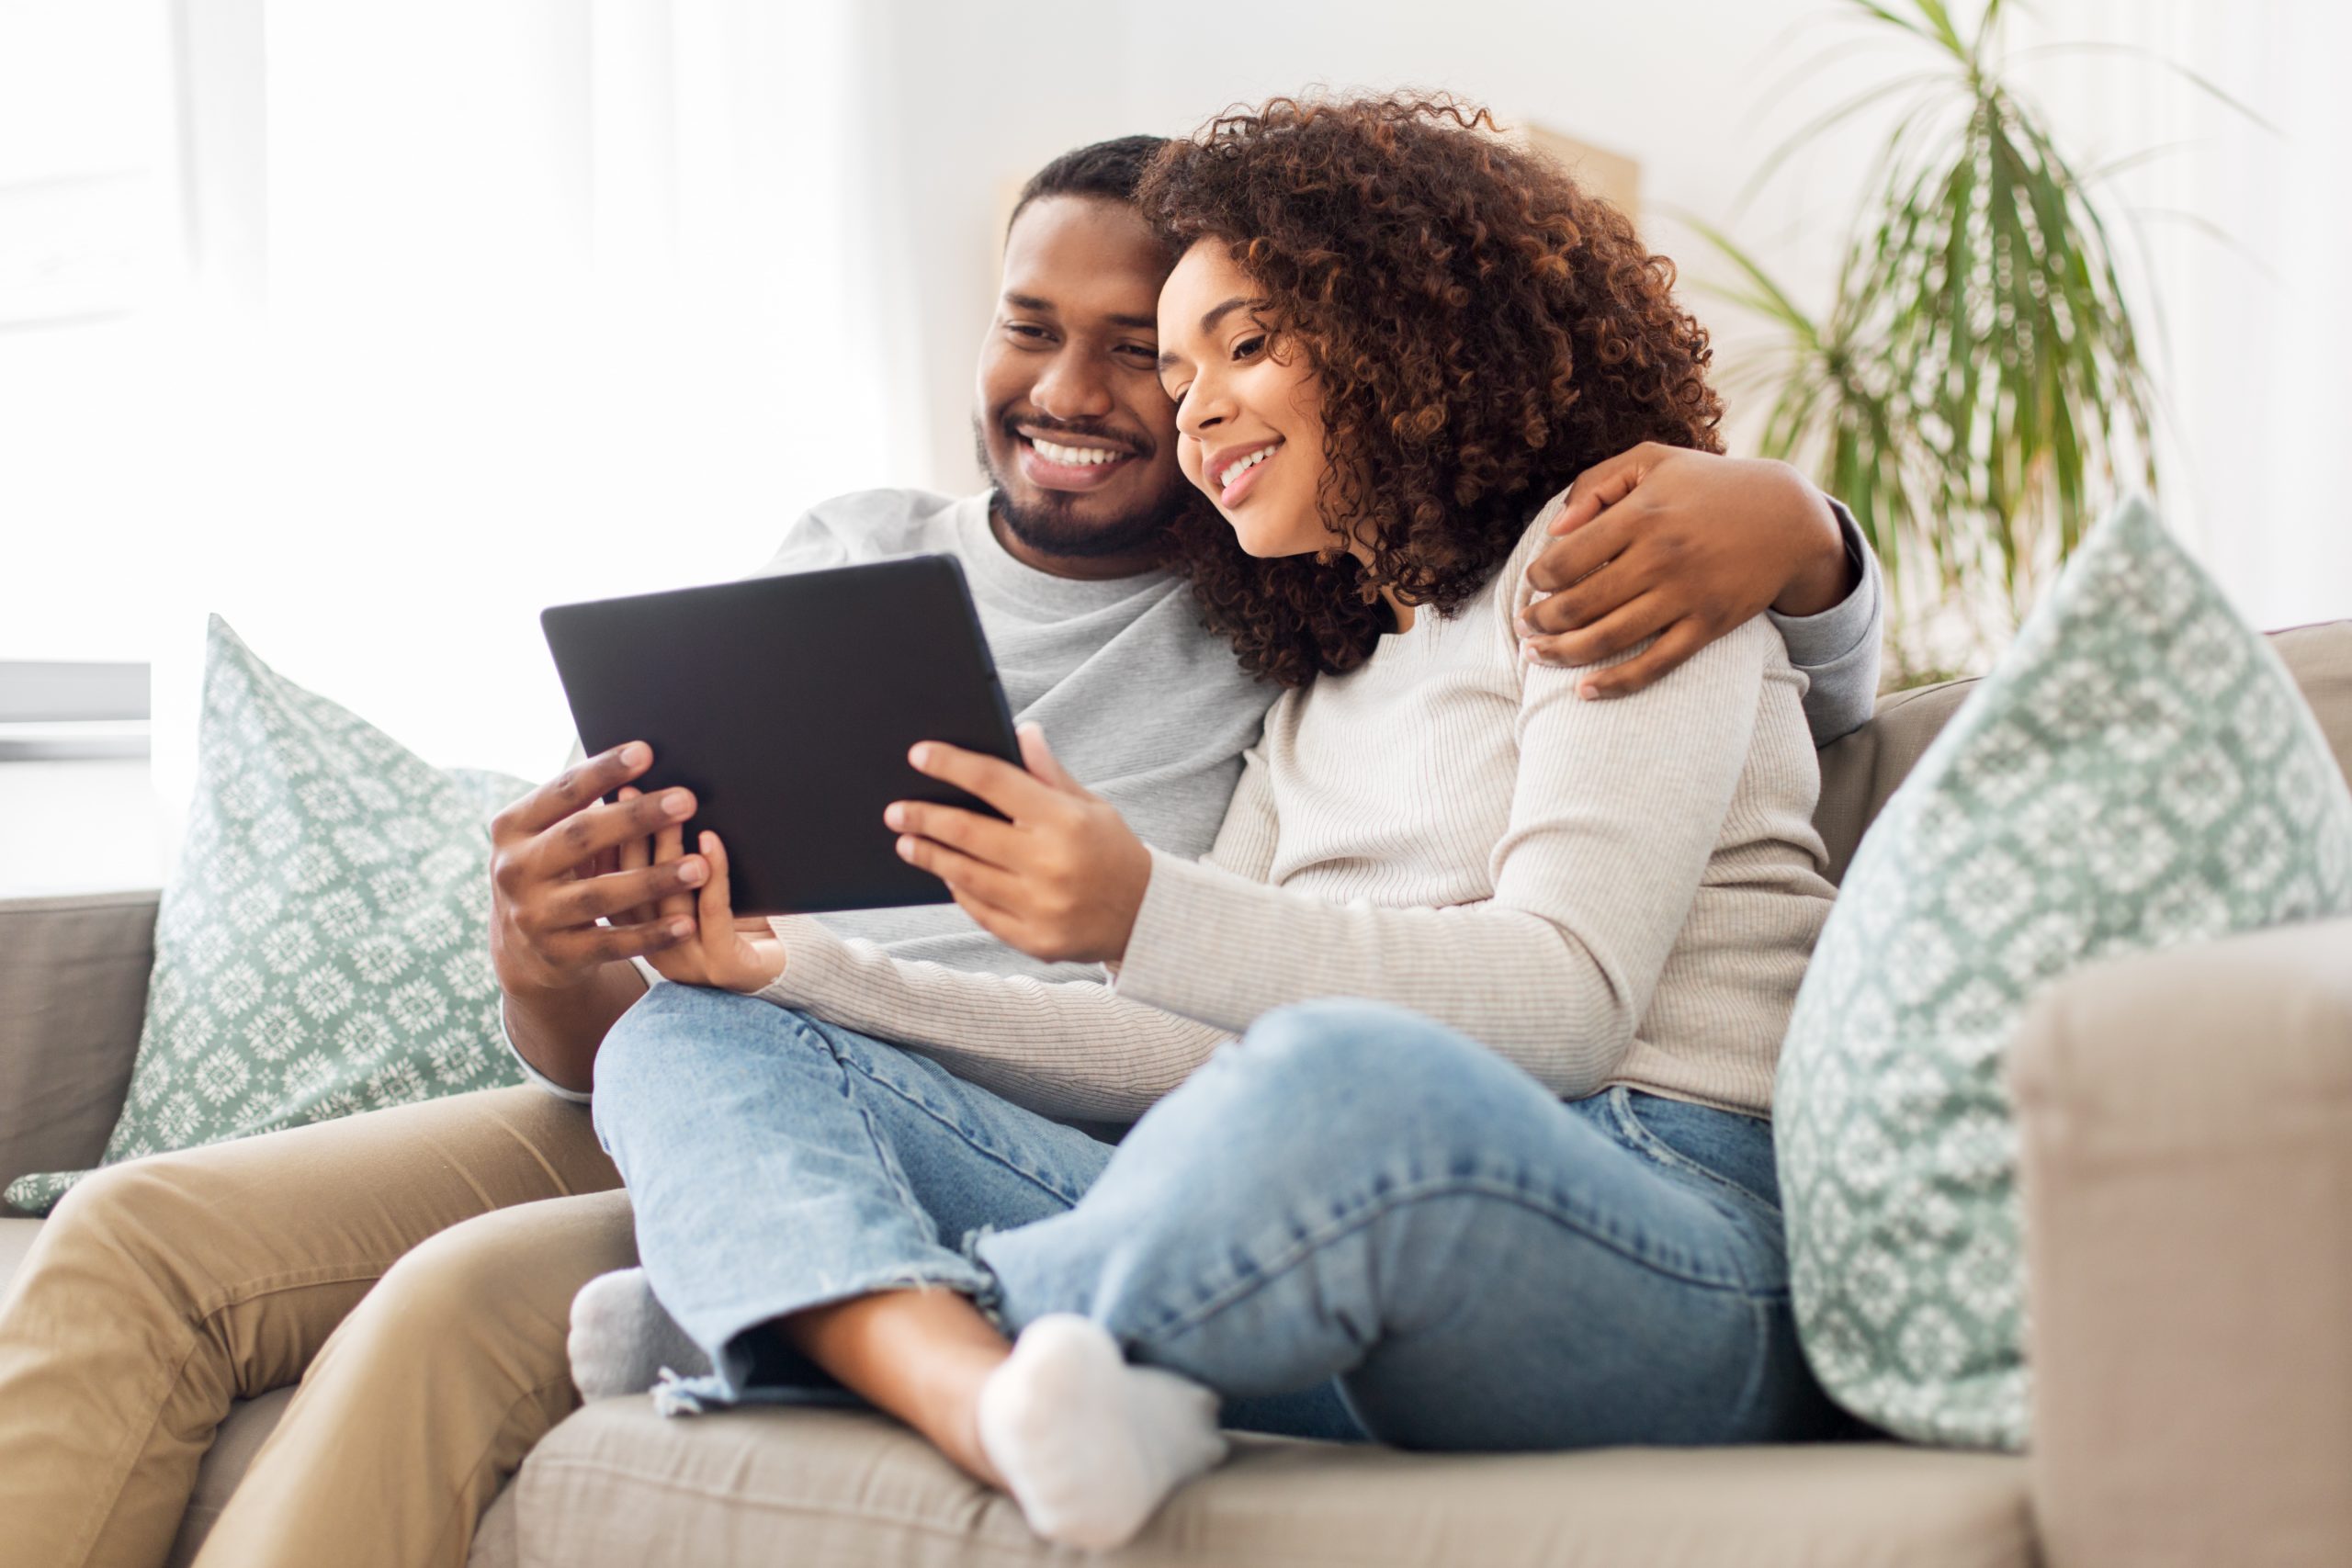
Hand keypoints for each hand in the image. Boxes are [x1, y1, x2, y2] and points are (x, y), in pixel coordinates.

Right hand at [488, 742, 705, 995]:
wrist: (523, 948)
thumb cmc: (553, 870)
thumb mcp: (548, 837)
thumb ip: (580, 807)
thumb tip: (643, 761)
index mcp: (512, 828)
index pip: (562, 792)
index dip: (602, 771)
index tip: (646, 752)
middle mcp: (515, 870)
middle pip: (581, 838)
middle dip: (636, 818)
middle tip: (686, 800)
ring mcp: (534, 916)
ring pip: (601, 894)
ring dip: (653, 880)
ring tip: (699, 867)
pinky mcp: (559, 955)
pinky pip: (612, 944)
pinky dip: (650, 935)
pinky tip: (687, 923)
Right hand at [621, 811, 787, 991]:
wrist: (791, 967)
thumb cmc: (743, 919)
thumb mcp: (697, 886)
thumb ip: (672, 859)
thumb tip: (652, 803)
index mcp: (641, 933)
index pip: (612, 886)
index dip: (609, 843)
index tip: (608, 801)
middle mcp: (657, 950)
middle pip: (636, 890)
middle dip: (636, 837)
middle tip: (637, 794)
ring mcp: (689, 962)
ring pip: (672, 900)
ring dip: (672, 850)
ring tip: (675, 812)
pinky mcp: (723, 966)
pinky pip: (712, 913)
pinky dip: (713, 874)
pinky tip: (711, 843)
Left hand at [886, 725, 1150, 964]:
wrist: (1148, 918)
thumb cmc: (1113, 852)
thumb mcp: (1091, 806)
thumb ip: (1049, 773)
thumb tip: (1020, 730)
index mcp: (1064, 820)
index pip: (994, 781)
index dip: (951, 764)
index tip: (919, 755)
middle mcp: (1049, 863)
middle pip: (968, 832)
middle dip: (924, 817)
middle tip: (896, 810)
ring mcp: (1040, 906)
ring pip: (965, 876)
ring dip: (930, 856)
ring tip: (907, 842)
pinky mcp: (1033, 940)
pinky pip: (980, 912)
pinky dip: (959, 891)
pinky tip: (946, 876)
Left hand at [1518, 445, 1853, 698]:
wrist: (1787, 516)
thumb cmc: (1708, 485)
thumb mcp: (1652, 461)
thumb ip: (1596, 484)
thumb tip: (1553, 530)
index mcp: (1639, 514)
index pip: (1563, 560)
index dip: (1536, 579)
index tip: (1533, 584)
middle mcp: (1659, 557)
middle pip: (1576, 605)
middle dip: (1537, 622)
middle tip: (1523, 626)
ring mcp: (1685, 595)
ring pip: (1606, 639)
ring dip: (1560, 655)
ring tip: (1536, 656)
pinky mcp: (1708, 625)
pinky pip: (1654, 664)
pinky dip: (1614, 684)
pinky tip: (1584, 692)